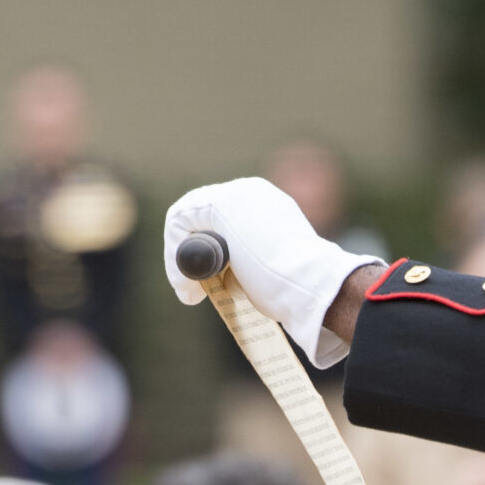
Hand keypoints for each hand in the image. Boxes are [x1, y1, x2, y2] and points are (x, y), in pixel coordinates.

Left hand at [163, 179, 381, 367]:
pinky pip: (179, 220)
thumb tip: (229, 280)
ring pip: (186, 218)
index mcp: (267, 207)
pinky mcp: (221, 202)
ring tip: (188, 292)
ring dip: (179, 257)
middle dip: (187, 255)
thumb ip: (249, 265)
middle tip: (191, 290)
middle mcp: (251, 192)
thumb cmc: (297, 290)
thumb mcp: (271, 271)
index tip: (206, 286)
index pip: (220, 222)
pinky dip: (174, 254)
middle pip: (198, 216)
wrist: (310, 285)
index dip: (205, 253)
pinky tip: (186, 284)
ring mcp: (236, 193)